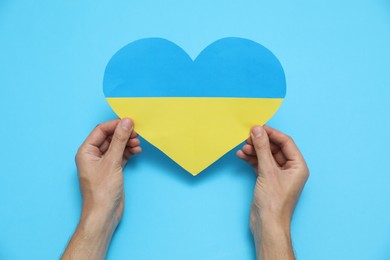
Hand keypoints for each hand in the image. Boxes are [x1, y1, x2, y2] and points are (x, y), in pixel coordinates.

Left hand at [62, 118, 140, 259]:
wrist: (104, 214)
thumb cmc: (102, 191)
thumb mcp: (112, 162)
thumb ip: (120, 140)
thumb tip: (126, 122)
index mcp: (86, 151)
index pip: (101, 130)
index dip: (115, 125)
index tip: (130, 122)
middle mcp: (93, 155)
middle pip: (109, 137)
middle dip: (123, 135)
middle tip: (136, 134)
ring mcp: (102, 163)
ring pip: (116, 146)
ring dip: (127, 143)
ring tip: (138, 144)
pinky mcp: (112, 170)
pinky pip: (121, 155)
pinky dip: (128, 152)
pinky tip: (136, 152)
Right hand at [237, 125, 308, 259]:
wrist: (267, 225)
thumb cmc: (274, 202)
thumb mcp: (267, 171)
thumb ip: (262, 149)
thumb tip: (257, 130)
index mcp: (298, 166)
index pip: (286, 142)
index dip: (272, 133)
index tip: (258, 128)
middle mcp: (290, 169)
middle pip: (275, 148)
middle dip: (261, 143)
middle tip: (247, 138)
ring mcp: (279, 175)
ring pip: (266, 156)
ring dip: (254, 151)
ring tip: (242, 149)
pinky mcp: (268, 181)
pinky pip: (260, 164)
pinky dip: (251, 160)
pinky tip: (242, 156)